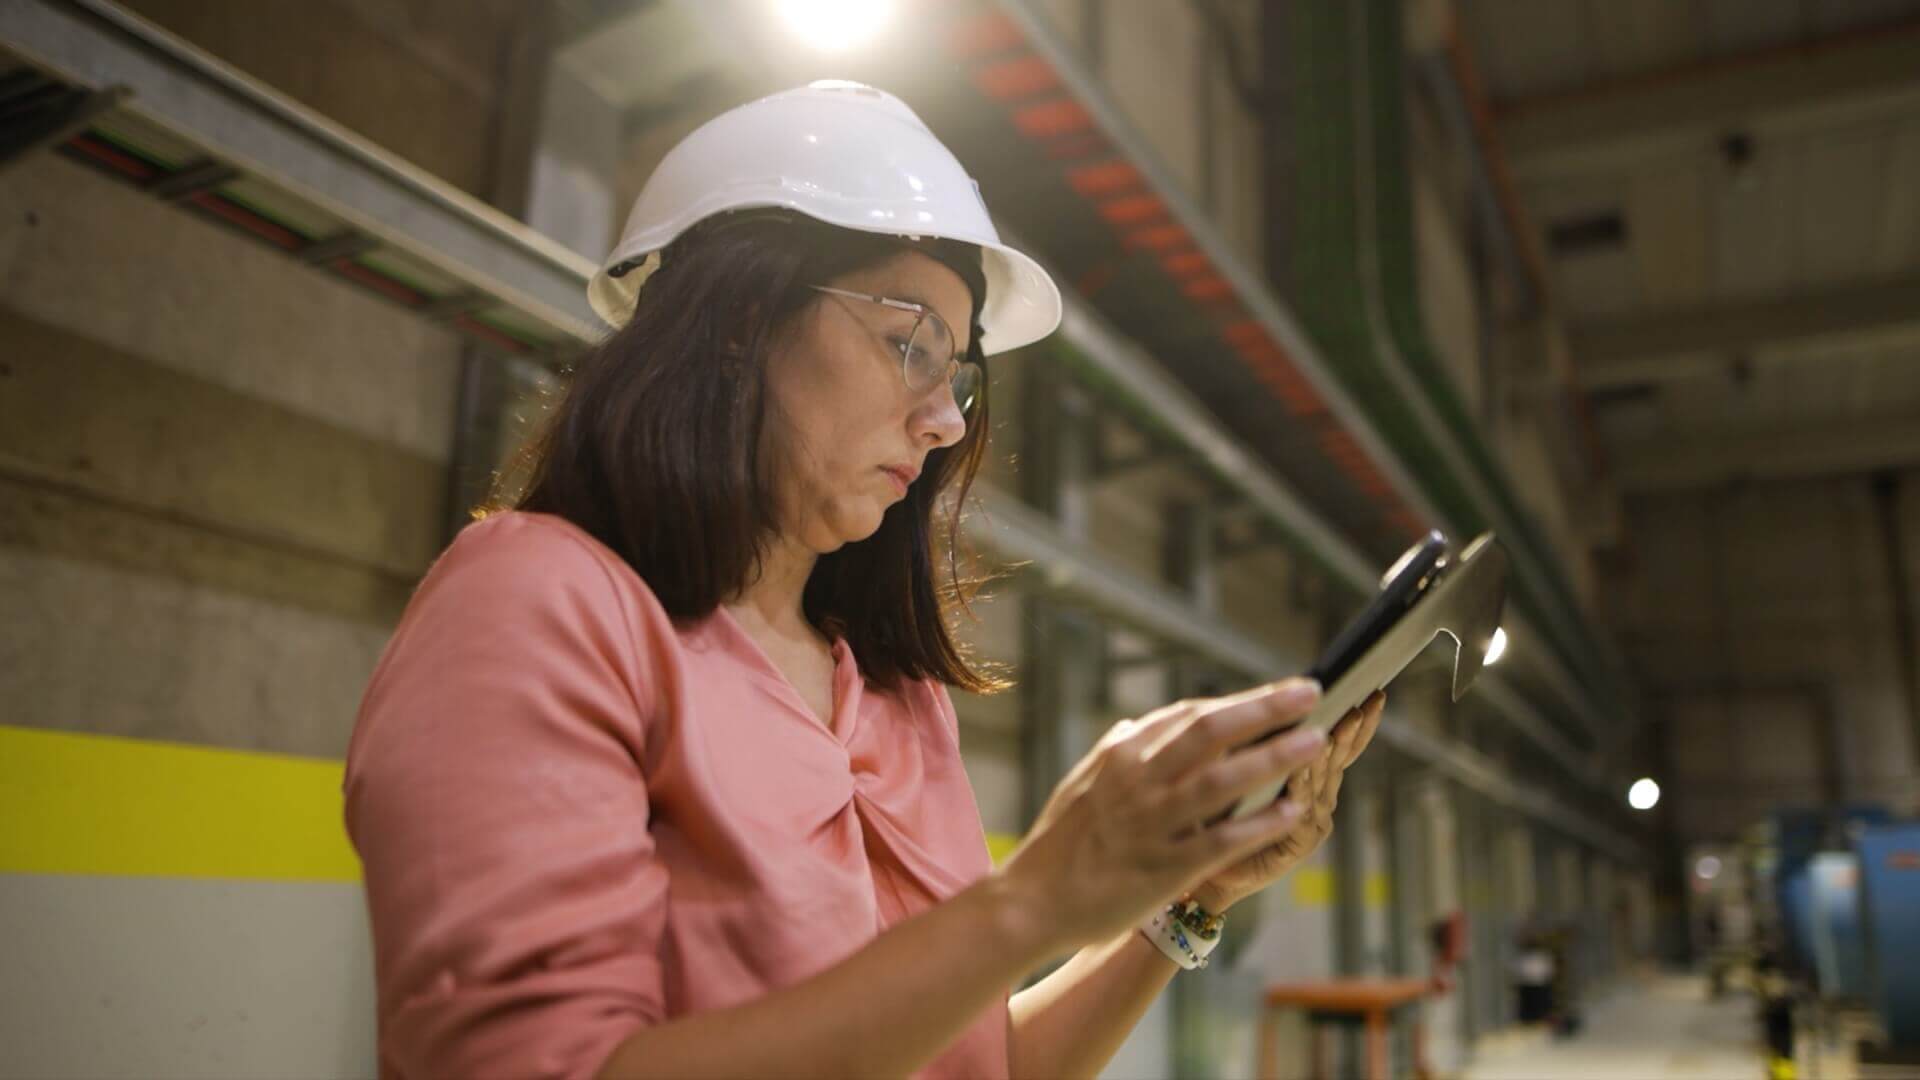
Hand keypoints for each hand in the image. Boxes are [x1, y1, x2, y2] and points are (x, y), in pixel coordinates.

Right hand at [992, 678, 1329, 954]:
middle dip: (1264, 709)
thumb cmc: (1060, 843)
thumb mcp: (1083, 783)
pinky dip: (1258, 823)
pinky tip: (1290, 810)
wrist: (1032, 902)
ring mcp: (1151, 824)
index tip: (1280, 693)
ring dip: (1272, 757)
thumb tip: (1140, 726)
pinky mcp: (1162, 867)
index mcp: (1121, 756)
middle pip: (1210, 732)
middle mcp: (1137, 782)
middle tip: (1309, 694)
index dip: (1241, 702)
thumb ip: (1117, 753)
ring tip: (1314, 741)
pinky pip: (1220, 839)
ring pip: (1221, 779)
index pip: (1190, 716)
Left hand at [1189, 690, 1383, 913]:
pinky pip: (1299, 811)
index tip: (1372, 693)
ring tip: (1339, 727)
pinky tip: (1300, 771)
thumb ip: (1262, 738)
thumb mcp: (1241, 763)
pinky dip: (1300, 789)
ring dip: (1329, 754)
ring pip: (1322, 781)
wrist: (1199, 866)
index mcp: (1307, 771)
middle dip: (1352, 731)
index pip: (1338, 740)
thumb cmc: (1220, 809)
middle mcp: (1315, 795)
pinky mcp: (1295, 844)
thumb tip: (1277, 694)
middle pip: (1338, 757)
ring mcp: (1309, 820)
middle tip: (1362, 705)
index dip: (1357, 719)